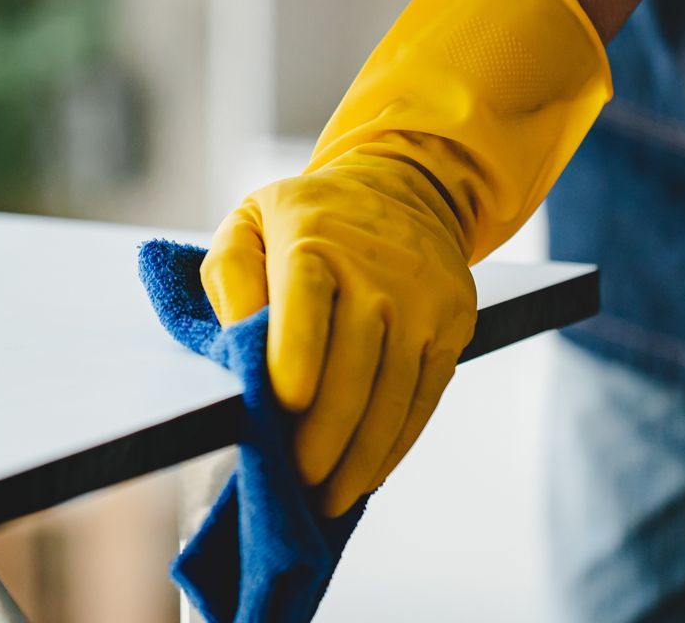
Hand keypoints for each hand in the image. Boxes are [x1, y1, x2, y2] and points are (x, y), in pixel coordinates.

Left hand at [203, 165, 476, 515]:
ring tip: (328, 498)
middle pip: (353, 364)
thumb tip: (236, 336)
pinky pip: (425, 396)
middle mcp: (375, 271)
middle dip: (324, 431)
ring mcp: (422, 302)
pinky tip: (368, 473)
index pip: (308, 303)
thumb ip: (230, 275)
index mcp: (314, 240)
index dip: (298, 354)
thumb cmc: (309, 218)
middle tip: (296, 479)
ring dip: (360, 454)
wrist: (404, 186)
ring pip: (393, 392)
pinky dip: (397, 442)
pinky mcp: (454, 326)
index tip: (283, 403)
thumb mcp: (252, 221)